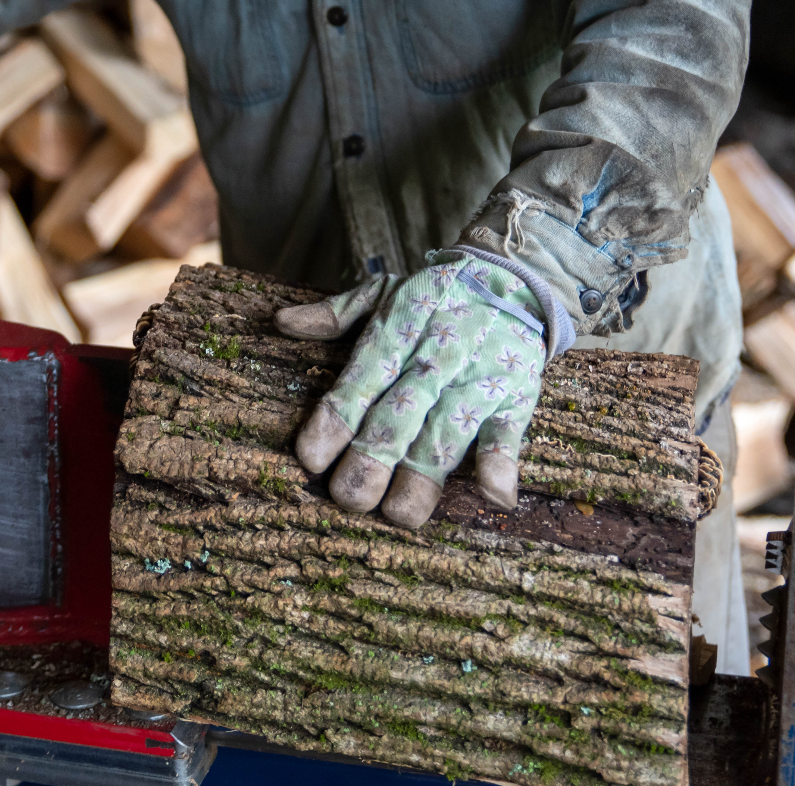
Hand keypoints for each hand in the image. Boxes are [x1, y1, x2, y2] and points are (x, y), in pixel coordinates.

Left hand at [276, 248, 572, 527]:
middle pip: (398, 417)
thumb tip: (281, 322)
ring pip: (446, 434)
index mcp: (398, 333)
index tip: (310, 459)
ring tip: (399, 514)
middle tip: (347, 498)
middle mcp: (433, 360)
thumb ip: (334, 313)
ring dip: (423, 476)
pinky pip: (507, 432)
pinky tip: (494, 495)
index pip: (360, 382)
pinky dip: (502, 462)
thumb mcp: (384, 292)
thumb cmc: (436, 295)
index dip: (335, 421)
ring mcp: (475, 381)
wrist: (514, 279)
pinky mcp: (512, 397)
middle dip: (372, 460)